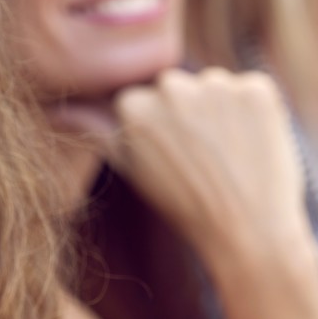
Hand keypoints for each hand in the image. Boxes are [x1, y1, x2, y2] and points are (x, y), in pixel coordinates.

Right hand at [68, 67, 310, 258]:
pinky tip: (255, 147)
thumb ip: (96, 132)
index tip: (176, 159)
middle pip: (180, 89)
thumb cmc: (187, 207)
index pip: (147, 100)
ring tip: (232, 157)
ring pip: (216, 87)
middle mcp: (170, 86)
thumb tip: (59, 111)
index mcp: (131, 105)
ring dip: (224, 112)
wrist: (248, 234)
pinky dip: (258, 114)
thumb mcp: (132, 169)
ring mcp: (216, 84)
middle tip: (207, 160)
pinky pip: (254, 89)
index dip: (164, 132)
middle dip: (191, 115)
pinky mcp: (258, 88)